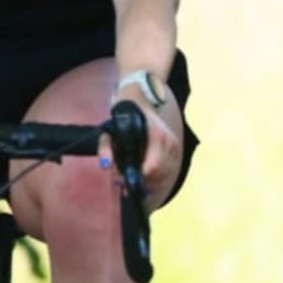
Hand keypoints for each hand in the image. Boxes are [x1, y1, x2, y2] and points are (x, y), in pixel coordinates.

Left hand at [108, 84, 184, 203]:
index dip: (137, 177)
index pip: (152, 167)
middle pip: (159, 174)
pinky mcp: (177, 150)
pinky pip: (170, 171)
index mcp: (154, 135)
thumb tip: (106, 165)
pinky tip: (145, 173)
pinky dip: (158, 177)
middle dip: (142, 180)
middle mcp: (168, 141)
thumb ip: (105, 148)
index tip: (124, 179)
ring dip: (150, 180)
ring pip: (166, 175)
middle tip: (126, 179)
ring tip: (135, 175)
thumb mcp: (109, 131)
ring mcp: (174, 145)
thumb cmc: (124, 118)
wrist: (140, 101)